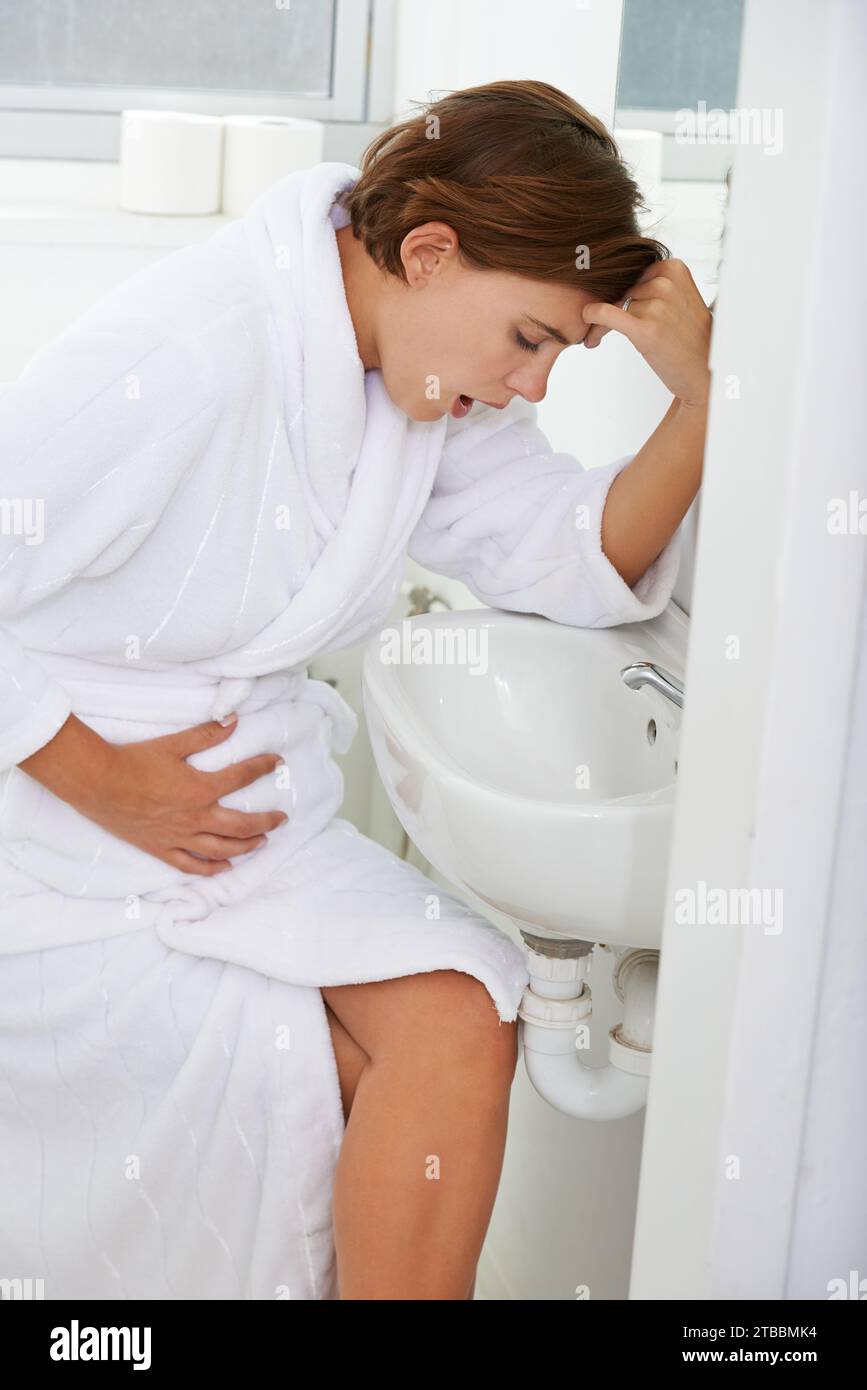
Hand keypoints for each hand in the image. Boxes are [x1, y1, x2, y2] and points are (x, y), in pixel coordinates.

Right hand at [20, 712, 287, 876]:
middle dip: (266, 822)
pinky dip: (211, 869)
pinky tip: (225, 868)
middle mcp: (196, 817)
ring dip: (246, 847)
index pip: (242, 777)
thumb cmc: (134, 761)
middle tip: (281, 819)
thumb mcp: (172, 744)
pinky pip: (191, 865)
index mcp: (201, 789)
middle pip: (242, 825)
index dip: (263, 767)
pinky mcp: (161, 848)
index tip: (277, 762)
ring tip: (261, 843)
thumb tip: (233, 721)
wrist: (98, 783)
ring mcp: (179, 837)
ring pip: (222, 850)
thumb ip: (206, 734)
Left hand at [581, 259, 712, 408]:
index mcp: (674, 268)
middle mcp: (667, 283)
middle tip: (600, 328)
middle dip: (611, 309)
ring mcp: (658, 305)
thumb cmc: (689, 338)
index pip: (632, 274)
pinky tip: (589, 328)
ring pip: (614, 305)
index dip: (620, 293)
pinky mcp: (646, 328)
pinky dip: (592, 318)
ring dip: (600, 324)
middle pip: (622, 290)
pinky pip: (606, 314)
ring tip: (597, 338)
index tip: (612, 308)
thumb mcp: (677, 299)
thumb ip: (652, 285)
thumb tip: (611, 280)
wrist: (703, 372)